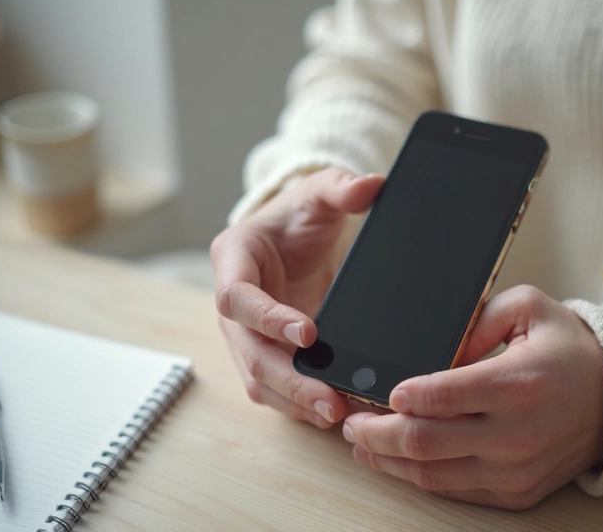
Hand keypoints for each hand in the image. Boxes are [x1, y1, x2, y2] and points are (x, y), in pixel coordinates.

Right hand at [211, 167, 383, 427]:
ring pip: (259, 380)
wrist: (294, 237)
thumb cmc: (300, 215)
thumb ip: (340, 186)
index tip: (309, 333)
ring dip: (295, 402)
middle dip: (288, 379)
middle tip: (329, 400)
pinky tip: (340, 415)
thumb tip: (370, 186)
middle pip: (248, 353)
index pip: (237, 297)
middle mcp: (232, 306)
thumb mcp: (319, 192)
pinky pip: (278, 390)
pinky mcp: (267, 357)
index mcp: (233, 259)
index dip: (267, 318)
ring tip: (338, 416)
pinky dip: (304, 405)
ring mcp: (246, 336)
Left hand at [342, 285, 602, 509]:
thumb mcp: (528, 307)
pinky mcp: (517, 493)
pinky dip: (419, 476)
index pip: (438, 396)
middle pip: (423, 442)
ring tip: (362, 443)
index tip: (375, 391)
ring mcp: (516, 470)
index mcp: (518, 383)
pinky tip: (398, 461)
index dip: (396, 397)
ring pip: (431, 474)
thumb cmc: (569, 350)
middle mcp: (516, 434)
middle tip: (351, 421)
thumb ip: (475, 318)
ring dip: (387, 460)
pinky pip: (454, 490)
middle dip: (374, 433)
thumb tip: (432, 350)